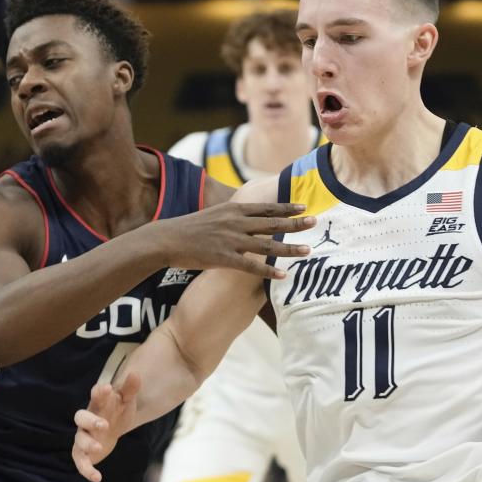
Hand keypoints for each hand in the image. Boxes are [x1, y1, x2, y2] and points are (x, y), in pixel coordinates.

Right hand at [72, 373, 140, 481]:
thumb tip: (134, 373)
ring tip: (99, 448)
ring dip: (87, 444)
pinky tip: (97, 478)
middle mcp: (87, 419)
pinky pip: (80, 461)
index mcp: (98, 404)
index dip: (99, 392)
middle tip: (104, 425)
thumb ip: (130, 389)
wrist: (112, 430)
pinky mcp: (82, 453)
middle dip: (90, 421)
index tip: (106, 388)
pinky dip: (86, 470)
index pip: (96, 395)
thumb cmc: (117, 412)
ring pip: (79, 440)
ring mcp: (83, 436)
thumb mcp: (126, 401)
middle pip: (80, 417)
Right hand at [158, 202, 315, 278]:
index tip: (304, 206)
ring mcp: (230, 240)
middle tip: (316, 222)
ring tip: (308, 251)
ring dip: (289, 248)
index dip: (287, 207)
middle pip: (272, 222)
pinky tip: (283, 275)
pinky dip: (268, 271)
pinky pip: (251, 266)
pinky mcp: (223, 258)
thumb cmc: (189, 229)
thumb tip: (247, 215)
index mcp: (233, 210)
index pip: (266, 207)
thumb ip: (232, 216)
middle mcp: (235, 222)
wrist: (165, 239)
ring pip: (267, 245)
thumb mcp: (214, 215)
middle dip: (296, 223)